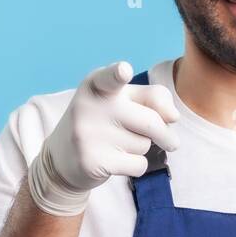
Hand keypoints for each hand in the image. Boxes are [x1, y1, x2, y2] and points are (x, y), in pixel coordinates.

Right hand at [28, 60, 180, 215]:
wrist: (62, 159)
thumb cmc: (103, 123)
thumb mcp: (122, 100)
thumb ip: (153, 98)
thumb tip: (173, 117)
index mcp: (97, 84)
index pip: (112, 77)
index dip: (118, 73)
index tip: (123, 70)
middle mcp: (90, 106)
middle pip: (152, 121)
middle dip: (165, 135)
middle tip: (170, 141)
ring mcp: (89, 134)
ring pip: (144, 145)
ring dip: (141, 148)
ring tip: (118, 144)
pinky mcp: (93, 162)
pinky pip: (138, 165)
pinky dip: (136, 166)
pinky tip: (116, 161)